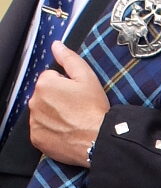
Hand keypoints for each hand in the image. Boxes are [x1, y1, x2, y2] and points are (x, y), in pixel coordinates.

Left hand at [28, 43, 108, 167]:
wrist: (99, 141)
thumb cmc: (94, 110)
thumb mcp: (87, 78)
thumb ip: (69, 59)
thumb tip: (56, 45)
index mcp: (45, 84)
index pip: (51, 78)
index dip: (66, 86)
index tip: (77, 96)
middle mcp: (35, 101)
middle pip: (45, 96)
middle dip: (57, 100)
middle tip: (75, 110)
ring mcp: (35, 121)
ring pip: (42, 113)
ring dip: (53, 116)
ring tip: (72, 123)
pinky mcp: (37, 138)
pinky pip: (41, 131)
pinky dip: (51, 132)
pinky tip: (65, 133)